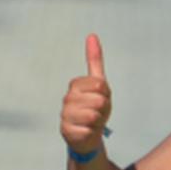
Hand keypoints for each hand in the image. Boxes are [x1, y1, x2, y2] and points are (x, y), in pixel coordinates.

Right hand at [61, 33, 111, 154]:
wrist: (88, 134)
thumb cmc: (94, 107)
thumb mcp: (99, 84)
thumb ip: (95, 60)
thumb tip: (92, 35)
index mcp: (75, 84)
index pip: (100, 85)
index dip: (106, 94)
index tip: (100, 98)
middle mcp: (67, 98)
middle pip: (98, 100)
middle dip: (103, 109)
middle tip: (97, 112)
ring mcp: (65, 115)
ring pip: (93, 116)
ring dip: (98, 121)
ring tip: (92, 122)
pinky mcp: (66, 131)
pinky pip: (88, 130)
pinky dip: (92, 132)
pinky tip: (86, 131)